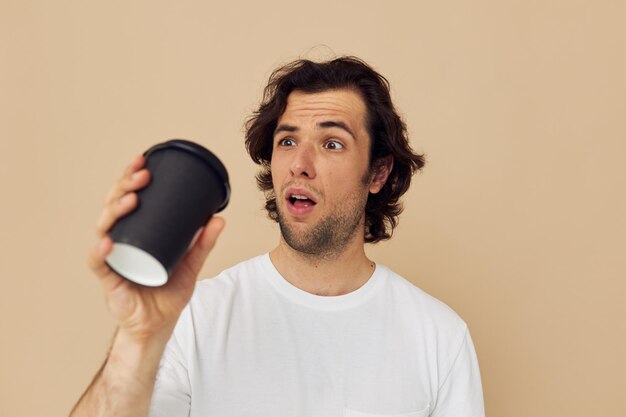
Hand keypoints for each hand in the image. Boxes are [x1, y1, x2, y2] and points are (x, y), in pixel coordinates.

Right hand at [88, 154, 224, 342]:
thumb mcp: (191, 264)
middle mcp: (120, 241)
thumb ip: (203, 243)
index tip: (143, 162)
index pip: (127, 198)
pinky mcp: (109, 280)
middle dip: (124, 187)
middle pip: (113, 207)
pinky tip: (108, 242)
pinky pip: (98, 263)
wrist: (158, 326)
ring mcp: (112, 259)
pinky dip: (100, 252)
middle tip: (142, 176)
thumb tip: (220, 218)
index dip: (130, 178)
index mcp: (136, 233)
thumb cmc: (168, 293)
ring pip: (104, 228)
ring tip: (132, 199)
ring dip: (115, 210)